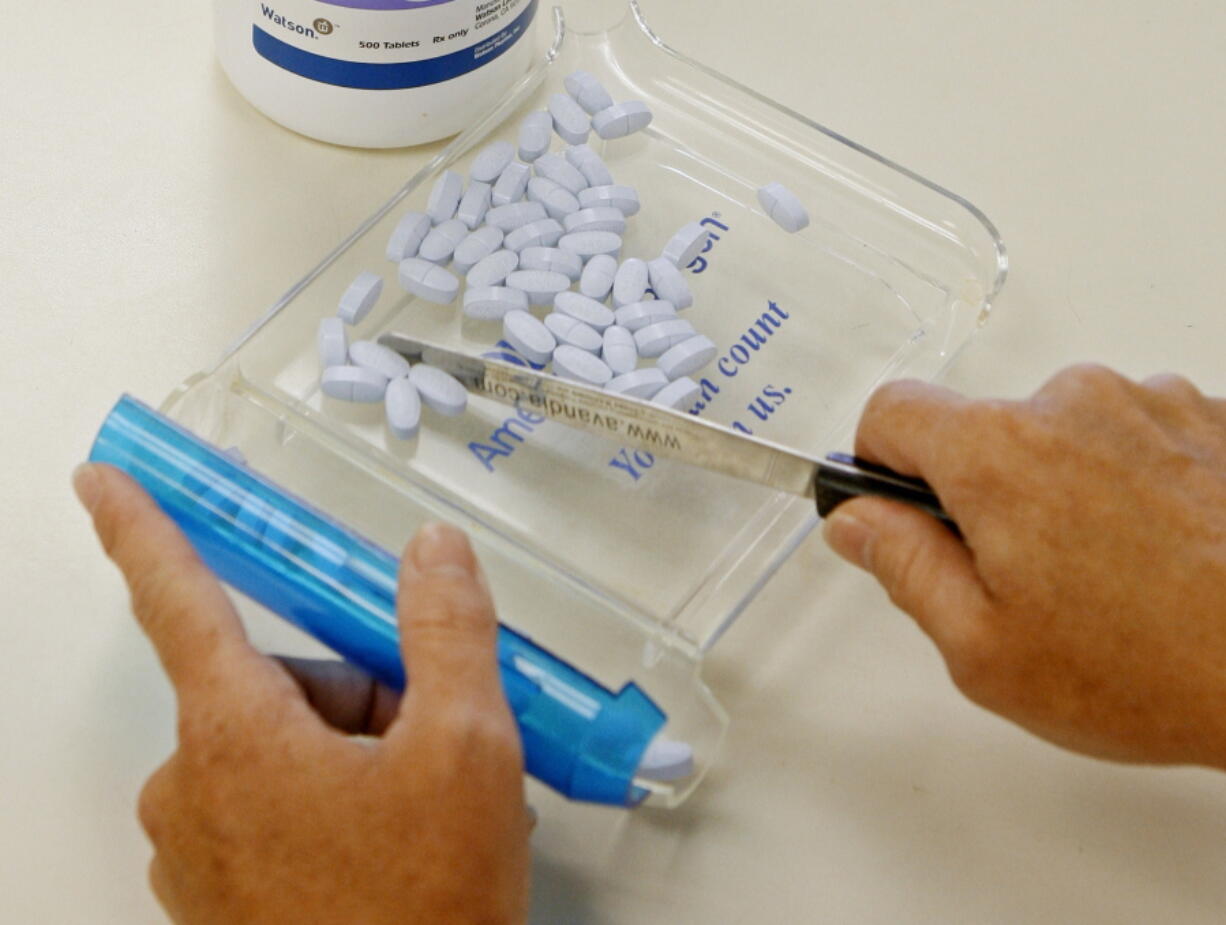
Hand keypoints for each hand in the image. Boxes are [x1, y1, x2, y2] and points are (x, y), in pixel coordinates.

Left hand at [74, 463, 530, 924]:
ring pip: (277, 751)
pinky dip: (330, 805)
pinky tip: (394, 848)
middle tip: (435, 742)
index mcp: (234, 735)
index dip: (141, 529)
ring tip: (428, 810)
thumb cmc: (425, 903)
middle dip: (359, 694)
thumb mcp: (466, 750)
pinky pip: (268, 812)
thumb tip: (432, 550)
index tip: (98, 480)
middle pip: (272, 687)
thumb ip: (448, 632)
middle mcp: (191, 789)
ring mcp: (197, 853)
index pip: (178, 601)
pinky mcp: (217, 900)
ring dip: (355, 753)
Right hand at [823, 365, 1225, 768]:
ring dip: (1065, 488)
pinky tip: (1163, 554)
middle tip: (1023, 582)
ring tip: (1110, 578)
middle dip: (983, 496)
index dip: (877, 462)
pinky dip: (1132, 483)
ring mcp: (1152, 403)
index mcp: (998, 452)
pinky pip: (1136, 437)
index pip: (892, 411)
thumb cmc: (1154, 668)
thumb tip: (857, 520)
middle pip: (983, 430)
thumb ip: (903, 566)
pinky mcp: (1211, 419)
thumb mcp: (984, 648)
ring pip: (1064, 435)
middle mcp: (1073, 403)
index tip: (895, 507)